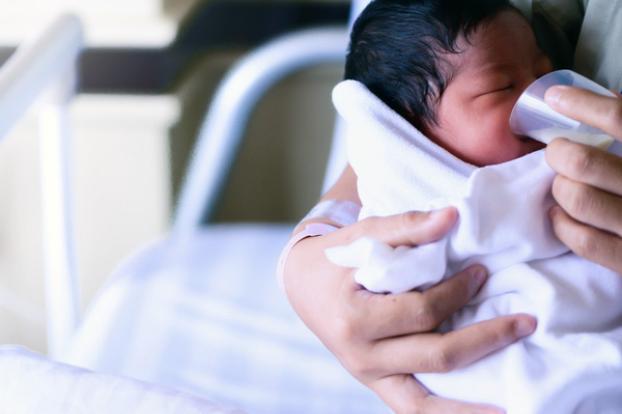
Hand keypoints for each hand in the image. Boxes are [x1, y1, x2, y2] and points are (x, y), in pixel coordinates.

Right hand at [283, 208, 535, 412]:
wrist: (302, 284)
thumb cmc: (335, 257)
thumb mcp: (364, 234)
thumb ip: (406, 226)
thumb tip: (452, 217)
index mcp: (354, 316)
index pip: (420, 311)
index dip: (457, 293)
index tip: (481, 272)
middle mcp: (359, 355)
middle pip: (433, 355)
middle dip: (485, 339)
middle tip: (524, 322)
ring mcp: (365, 375)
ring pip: (423, 404)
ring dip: (470, 407)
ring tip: (514, 406)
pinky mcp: (373, 384)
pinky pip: (411, 409)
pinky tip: (480, 412)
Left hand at [544, 86, 621, 272]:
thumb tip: (608, 94)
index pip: (621, 119)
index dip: (583, 104)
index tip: (555, 96)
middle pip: (585, 162)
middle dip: (560, 154)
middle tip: (558, 153)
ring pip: (578, 199)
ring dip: (560, 189)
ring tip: (563, 185)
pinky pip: (583, 239)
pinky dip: (562, 224)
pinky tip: (560, 215)